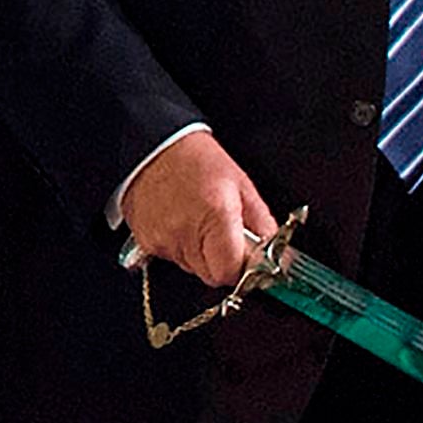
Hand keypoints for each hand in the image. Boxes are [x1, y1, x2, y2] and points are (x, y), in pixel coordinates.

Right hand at [119, 130, 276, 289]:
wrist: (154, 147)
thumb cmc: (197, 160)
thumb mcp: (242, 184)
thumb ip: (262, 223)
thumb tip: (275, 251)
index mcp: (215, 215)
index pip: (231, 272)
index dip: (241, 269)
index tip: (246, 259)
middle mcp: (186, 232)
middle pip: (212, 274)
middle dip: (222, 262)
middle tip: (224, 236)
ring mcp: (163, 239)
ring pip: (192, 268)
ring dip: (201, 253)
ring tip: (199, 221)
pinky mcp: (146, 242)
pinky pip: (172, 258)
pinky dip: (181, 247)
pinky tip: (181, 222)